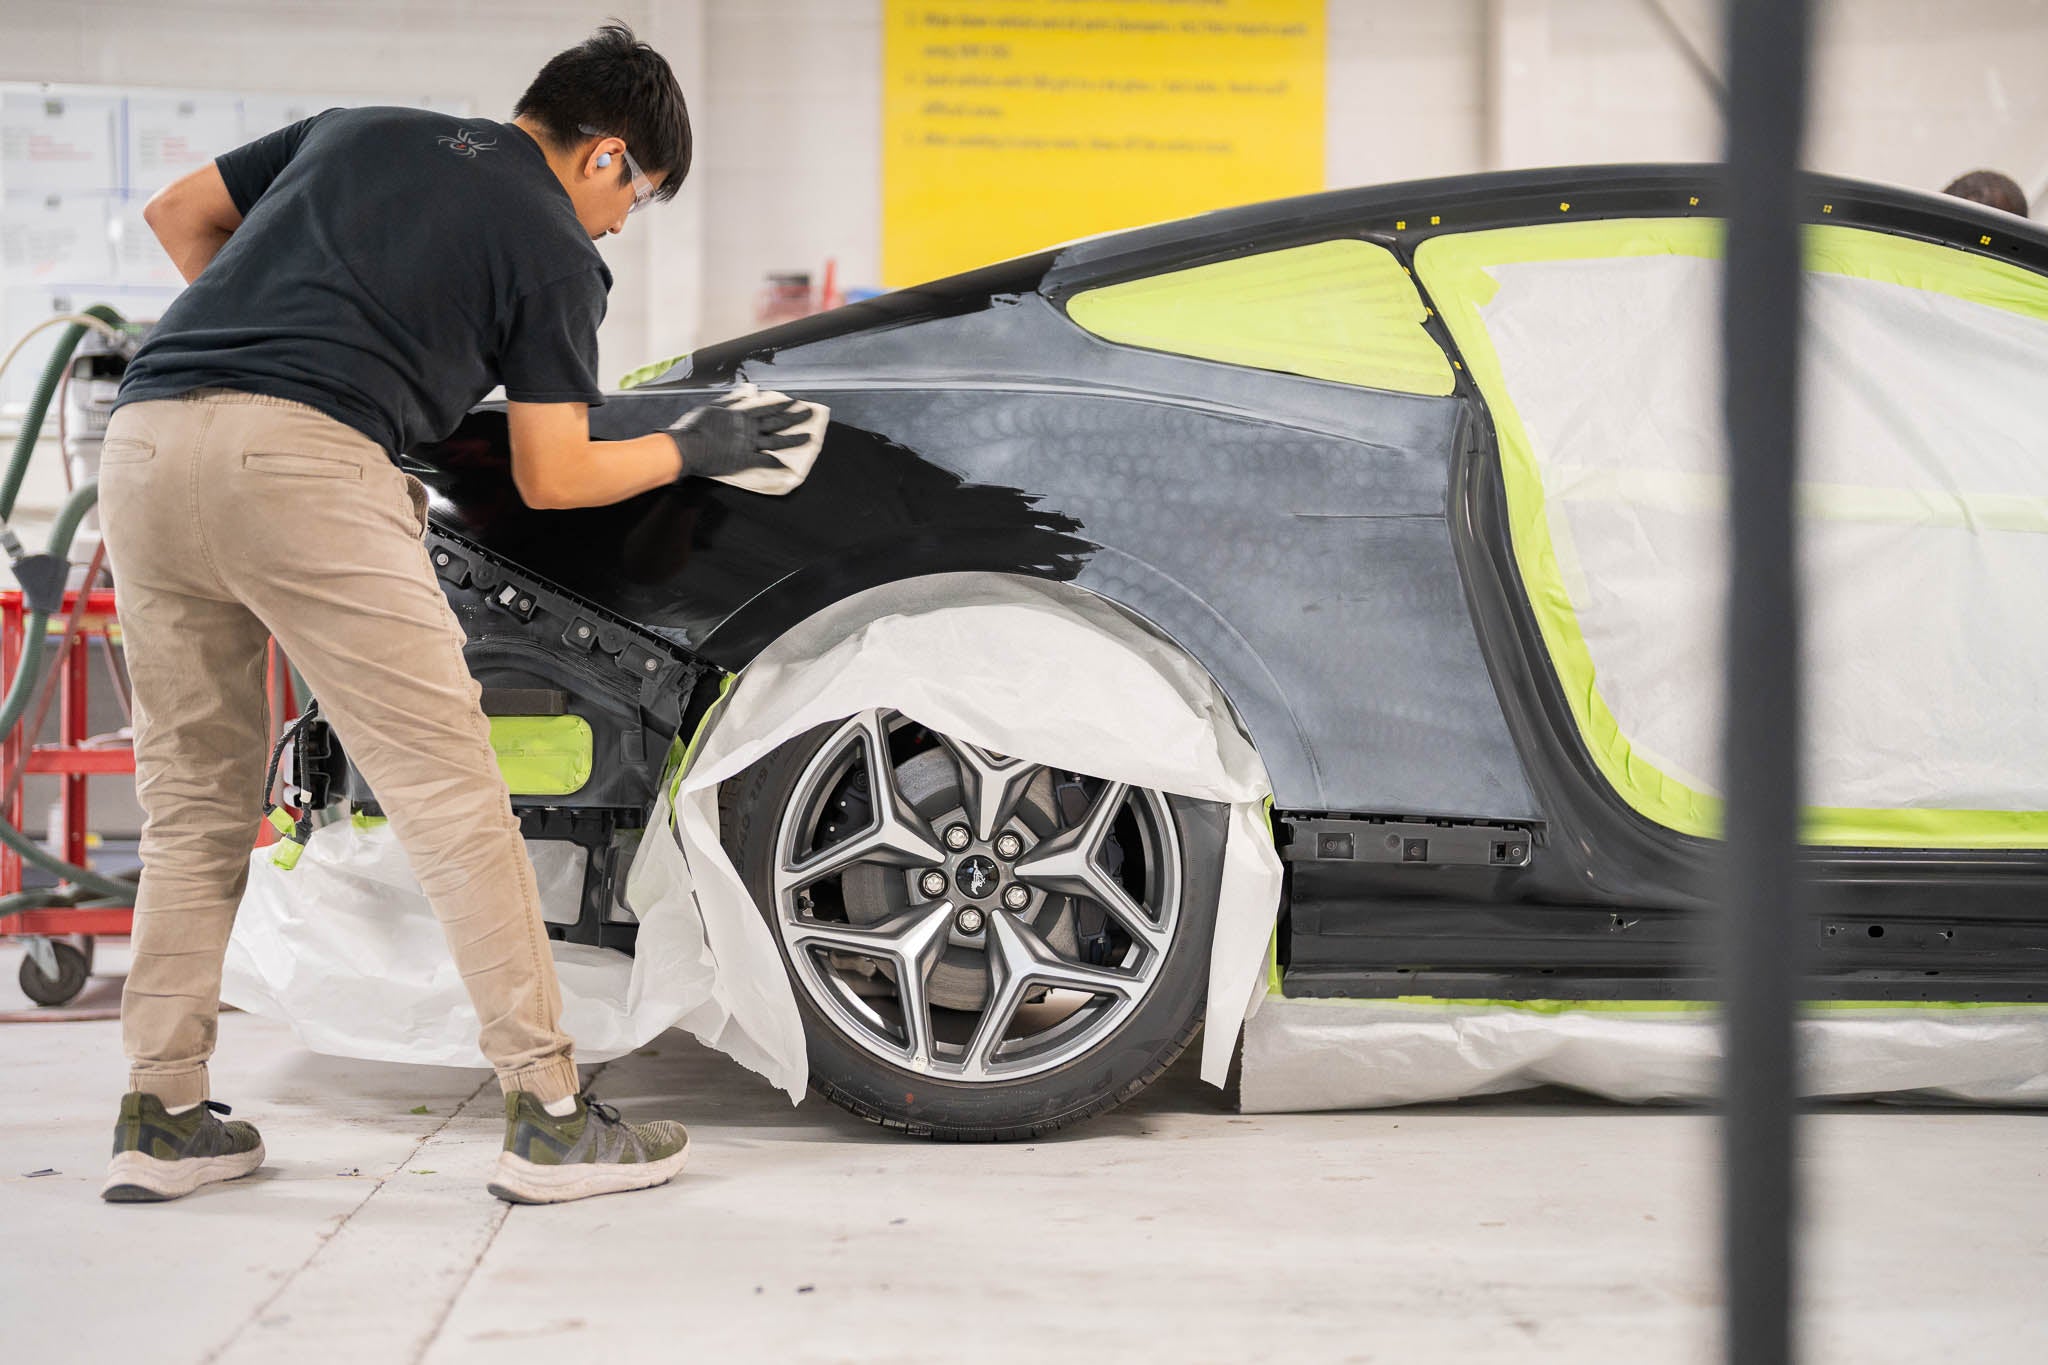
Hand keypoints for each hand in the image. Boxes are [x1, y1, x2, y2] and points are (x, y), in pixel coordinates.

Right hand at [667, 385, 827, 492]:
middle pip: (778, 422)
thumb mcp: (712, 408)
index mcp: (741, 415)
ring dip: (794, 439)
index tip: (796, 402)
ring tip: (809, 437)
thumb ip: (728, 402)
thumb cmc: (696, 426)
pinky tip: (789, 464)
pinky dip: (777, 462)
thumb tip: (741, 395)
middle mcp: (749, 428)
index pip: (768, 409)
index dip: (783, 406)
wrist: (689, 446)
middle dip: (796, 417)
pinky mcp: (745, 460)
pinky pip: (765, 461)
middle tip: (811, 414)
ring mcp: (749, 444)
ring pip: (777, 441)